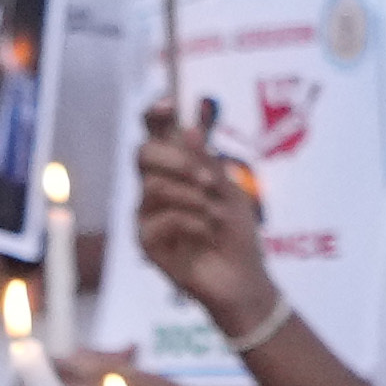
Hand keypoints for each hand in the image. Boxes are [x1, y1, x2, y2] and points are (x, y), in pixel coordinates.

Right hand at [131, 106, 278, 337]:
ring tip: (214, 216)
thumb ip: (208, 164)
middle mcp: (156, 187)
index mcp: (176, 171)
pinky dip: (191, 224)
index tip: (169, 106)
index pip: (156, 134)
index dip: (156, 115)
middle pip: (143, 153)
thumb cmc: (237, 236)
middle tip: (207, 181)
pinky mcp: (146, 241)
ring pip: (153, 186)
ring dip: (192, 199)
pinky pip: (160, 219)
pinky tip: (206, 236)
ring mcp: (147, 214)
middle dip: (176, 160)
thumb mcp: (230, 193)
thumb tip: (190, 128)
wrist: (242, 280)